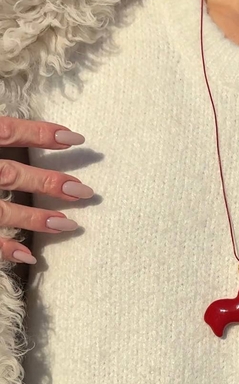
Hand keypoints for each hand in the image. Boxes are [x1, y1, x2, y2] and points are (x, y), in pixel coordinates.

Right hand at [0, 117, 93, 264]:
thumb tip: (17, 127)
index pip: (8, 132)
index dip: (40, 133)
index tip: (77, 138)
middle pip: (11, 175)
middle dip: (48, 183)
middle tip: (84, 191)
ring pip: (2, 212)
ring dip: (36, 219)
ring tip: (69, 225)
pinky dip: (6, 249)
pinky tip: (30, 256)